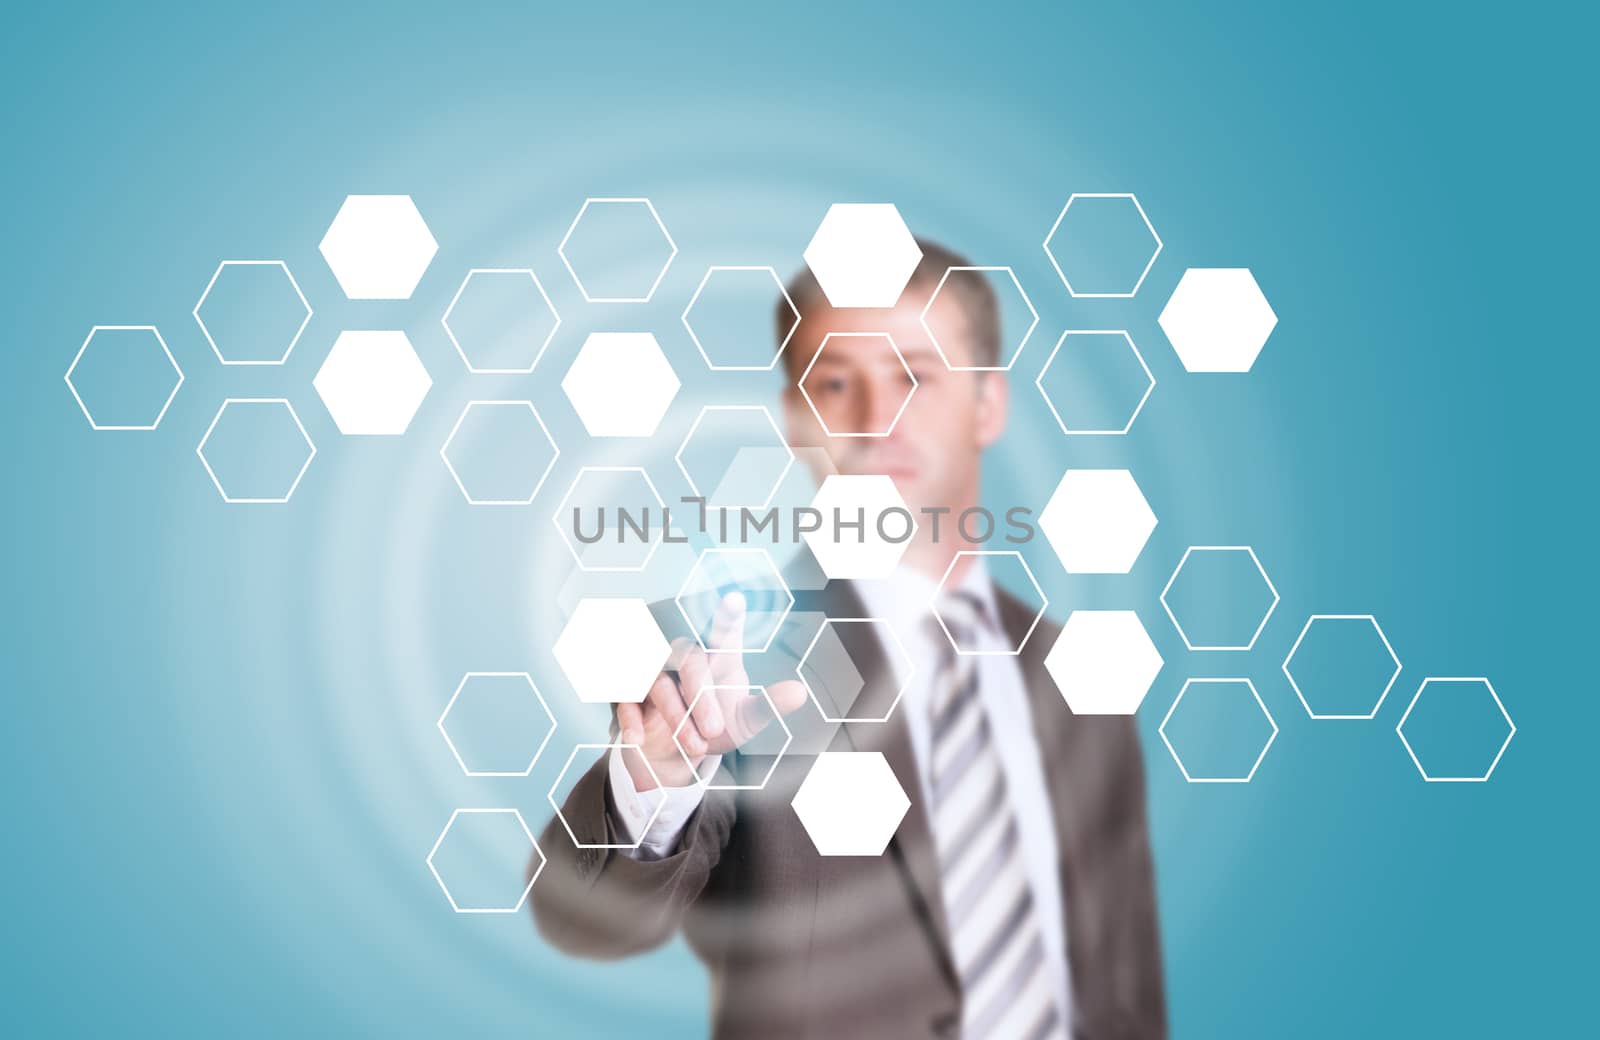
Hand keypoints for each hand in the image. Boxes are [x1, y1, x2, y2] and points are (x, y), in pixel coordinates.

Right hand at [615, 592, 807, 789]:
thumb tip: (801, 692)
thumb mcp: (746, 722)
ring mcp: (657, 676)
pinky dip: (631, 719)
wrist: (677, 755)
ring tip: (695, 747)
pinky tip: (639, 738)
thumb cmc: (716, 728)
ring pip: (660, 683)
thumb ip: (769, 706)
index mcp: (719, 661)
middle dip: (701, 698)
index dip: (728, 618)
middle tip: (714, 730)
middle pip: (689, 661)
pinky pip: (627, 699)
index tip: (734, 598)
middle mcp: (687, 661)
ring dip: (677, 717)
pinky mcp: (632, 695)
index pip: (724, 635)